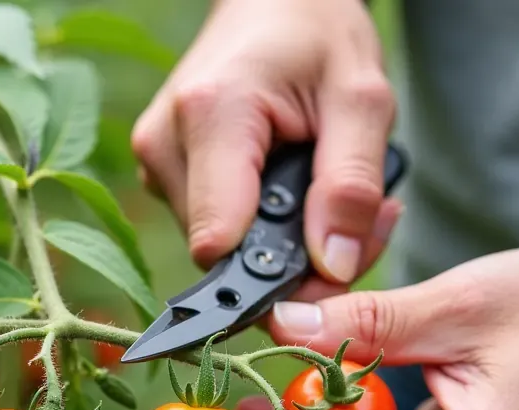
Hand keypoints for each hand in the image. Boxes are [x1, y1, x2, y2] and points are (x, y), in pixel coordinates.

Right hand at [131, 0, 402, 284]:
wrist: (274, 2)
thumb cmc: (318, 37)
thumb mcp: (363, 100)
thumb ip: (351, 186)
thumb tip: (334, 267)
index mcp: (212, 116)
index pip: (220, 243)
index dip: (275, 273)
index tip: (330, 262)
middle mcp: (165, 143)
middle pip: (221, 252)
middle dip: (290, 256)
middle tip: (349, 218)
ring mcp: (155, 159)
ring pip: (217, 246)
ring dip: (275, 241)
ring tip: (316, 188)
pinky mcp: (160, 170)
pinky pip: (210, 226)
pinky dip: (256, 225)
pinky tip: (285, 189)